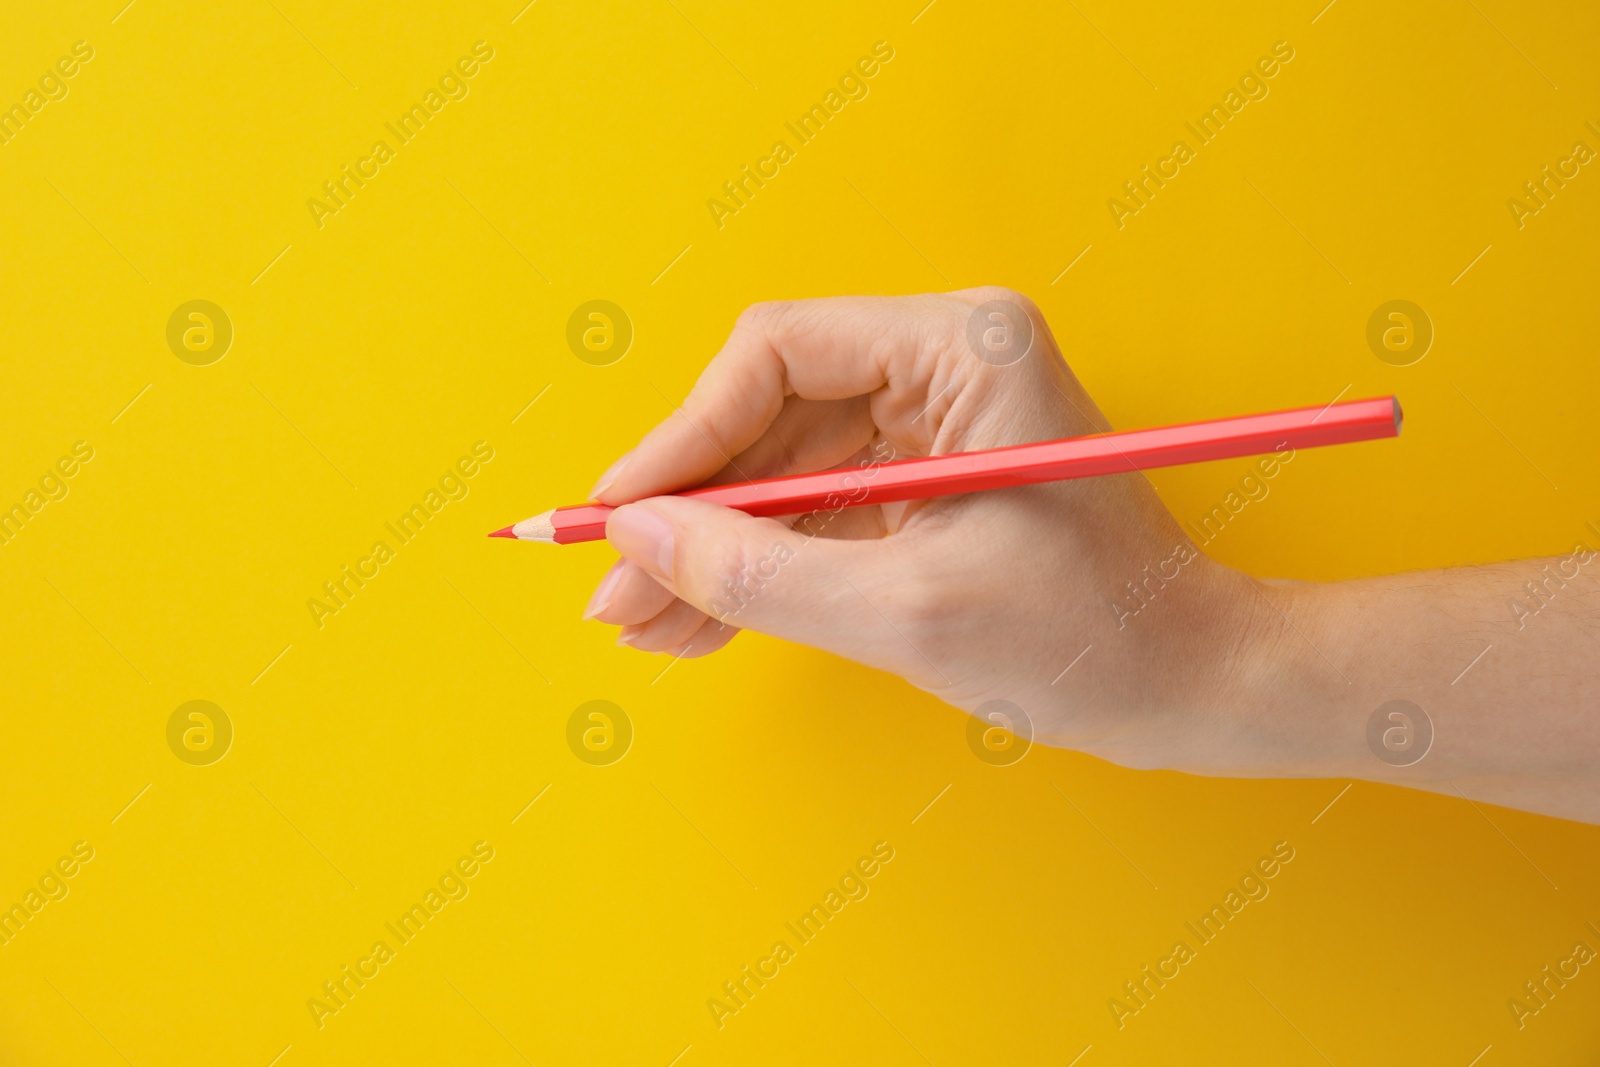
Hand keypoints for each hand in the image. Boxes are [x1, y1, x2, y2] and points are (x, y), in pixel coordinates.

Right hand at [582, 289, 1275, 773]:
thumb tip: (639, 537)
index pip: (774, 354)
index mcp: (962, 347)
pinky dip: (762, 568)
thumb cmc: (1090, 640)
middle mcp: (944, 361)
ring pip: (781, 468)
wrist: (1191, 686)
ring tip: (644, 628)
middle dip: (690, 513)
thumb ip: (762, 573)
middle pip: (767, 414)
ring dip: (713, 550)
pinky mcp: (927, 476)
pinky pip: (816, 510)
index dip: (681, 438)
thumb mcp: (910, 614)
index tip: (616, 518)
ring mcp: (934, 418)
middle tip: (614, 597)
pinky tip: (698, 624)